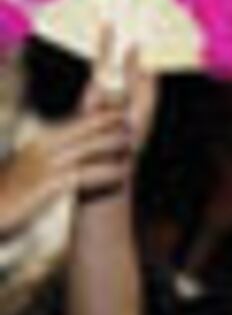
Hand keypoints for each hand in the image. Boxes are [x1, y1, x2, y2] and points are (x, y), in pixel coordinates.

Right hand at [0, 109, 130, 239]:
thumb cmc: (10, 197)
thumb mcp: (31, 172)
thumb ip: (50, 161)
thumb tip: (72, 161)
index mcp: (39, 144)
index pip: (75, 124)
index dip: (100, 119)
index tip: (122, 117)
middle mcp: (41, 149)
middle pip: (83, 129)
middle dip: (110, 126)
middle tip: (135, 126)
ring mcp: (45, 167)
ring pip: (88, 149)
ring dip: (113, 146)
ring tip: (134, 146)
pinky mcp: (48, 187)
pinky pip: (84, 176)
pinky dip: (106, 173)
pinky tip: (122, 174)